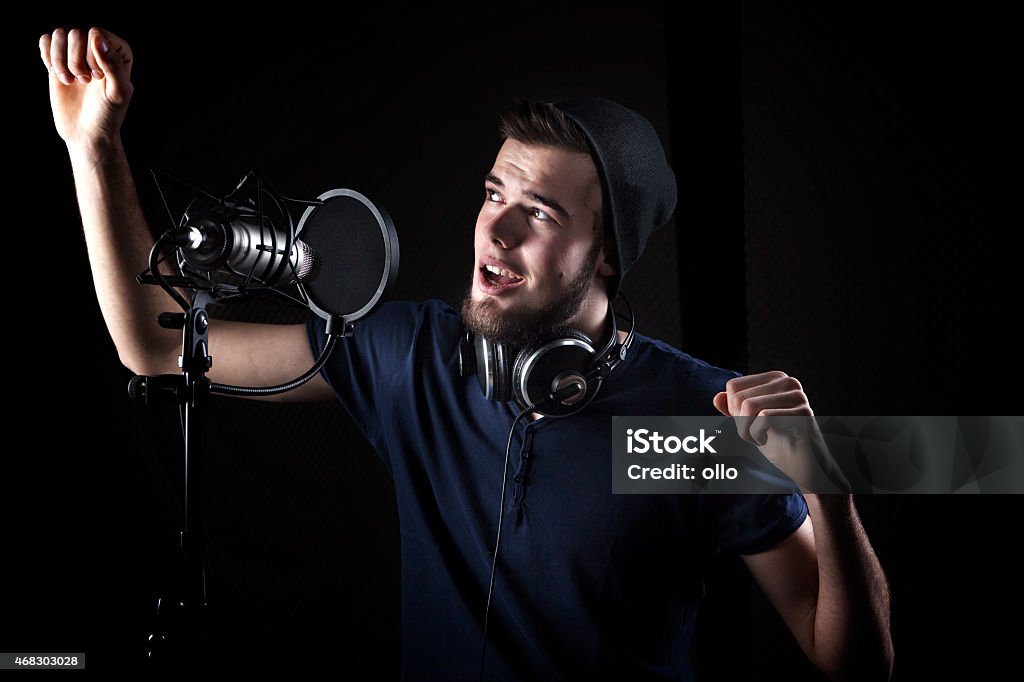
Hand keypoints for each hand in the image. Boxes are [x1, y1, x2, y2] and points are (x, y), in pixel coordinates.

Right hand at [39, 27, 133, 146]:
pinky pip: (46, 40)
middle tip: (84, 82)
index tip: (98, 78)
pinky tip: (58, 76)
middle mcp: (97, 48)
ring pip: (59, 34)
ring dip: (60, 60)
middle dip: (76, 60)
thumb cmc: (108, 114)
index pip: (97, 33)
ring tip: (71, 81)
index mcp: (118, 52)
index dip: (93, 55)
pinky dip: (48, 57)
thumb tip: (95, 37)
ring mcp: (76, 53)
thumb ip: (112, 64)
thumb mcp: (118, 93)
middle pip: (76, 33)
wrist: (87, 131)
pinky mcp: (58, 60)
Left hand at [714, 371, 849, 492]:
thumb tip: (716, 397)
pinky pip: (763, 418)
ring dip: (747, 431)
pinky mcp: (803, 412)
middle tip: (757, 435)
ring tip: (763, 438)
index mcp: (775, 378)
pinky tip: (772, 440)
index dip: (733, 410)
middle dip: (740, 423)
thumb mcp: (748, 423)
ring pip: (749, 406)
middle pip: (739, 397)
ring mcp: (797, 395)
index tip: (750, 423)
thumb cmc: (776, 442)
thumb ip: (732, 409)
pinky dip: (759, 435)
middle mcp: (787, 381)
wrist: (802, 466)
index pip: (733, 386)